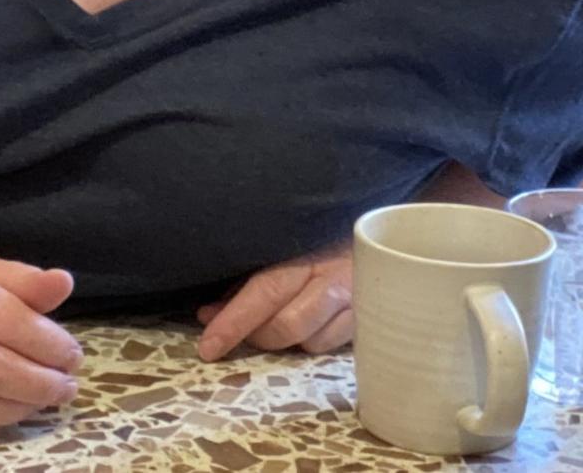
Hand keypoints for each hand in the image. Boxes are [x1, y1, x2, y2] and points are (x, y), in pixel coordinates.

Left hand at [195, 242, 353, 358]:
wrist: (374, 235)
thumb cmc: (316, 239)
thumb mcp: (282, 249)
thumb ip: (248, 281)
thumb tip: (209, 313)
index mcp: (302, 251)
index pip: (264, 291)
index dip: (234, 321)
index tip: (208, 346)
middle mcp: (330, 277)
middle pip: (287, 322)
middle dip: (253, 336)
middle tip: (227, 337)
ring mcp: (354, 301)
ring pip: (309, 341)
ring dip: (282, 342)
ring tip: (268, 325)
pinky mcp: (368, 320)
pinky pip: (329, 345)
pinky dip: (308, 343)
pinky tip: (301, 328)